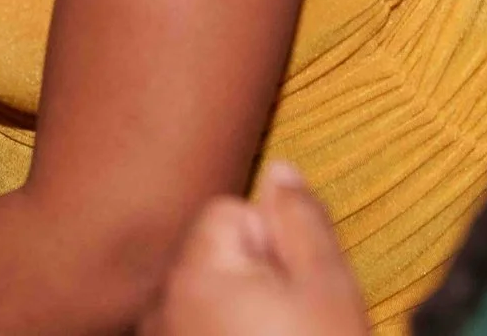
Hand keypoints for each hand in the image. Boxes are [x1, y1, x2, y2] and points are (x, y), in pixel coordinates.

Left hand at [143, 162, 371, 335]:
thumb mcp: (328, 290)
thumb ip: (301, 219)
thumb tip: (280, 167)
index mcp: (195, 272)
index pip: (227, 212)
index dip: (272, 243)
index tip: (293, 288)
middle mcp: (159, 308)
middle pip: (208, 259)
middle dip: (249, 279)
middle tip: (288, 326)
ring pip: (199, 304)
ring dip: (231, 317)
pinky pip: (189, 334)